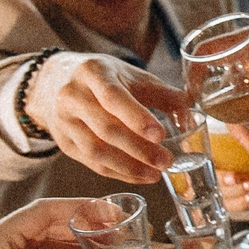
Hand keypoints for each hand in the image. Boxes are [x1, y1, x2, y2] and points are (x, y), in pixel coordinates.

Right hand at [35, 54, 191, 180]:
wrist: (56, 82)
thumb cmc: (106, 79)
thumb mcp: (132, 76)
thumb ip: (163, 94)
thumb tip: (191, 112)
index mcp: (93, 72)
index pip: (113, 97)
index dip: (137, 118)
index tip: (161, 135)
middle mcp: (72, 96)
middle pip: (105, 129)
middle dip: (138, 149)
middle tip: (166, 161)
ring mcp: (64, 121)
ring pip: (96, 151)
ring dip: (128, 167)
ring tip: (156, 174)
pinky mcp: (64, 143)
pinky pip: (92, 163)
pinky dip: (118, 173)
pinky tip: (139, 176)